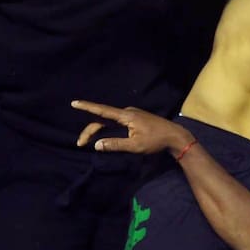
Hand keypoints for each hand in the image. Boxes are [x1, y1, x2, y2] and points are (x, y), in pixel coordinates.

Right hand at [73, 100, 193, 155]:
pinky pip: (115, 122)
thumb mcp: (135, 146)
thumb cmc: (156, 141)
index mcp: (126, 116)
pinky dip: (106, 128)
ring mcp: (131, 115)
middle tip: (80, 144)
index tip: (74, 103)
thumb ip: (115, 145)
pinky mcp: (134, 119)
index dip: (87, 107)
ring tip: (86, 141)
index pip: (102, 110)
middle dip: (89, 130)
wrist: (174, 136)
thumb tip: (96, 144)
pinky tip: (101, 136)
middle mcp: (127, 112)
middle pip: (102, 119)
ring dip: (97, 130)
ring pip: (108, 121)